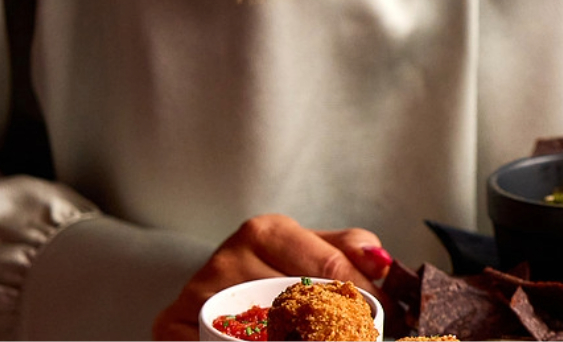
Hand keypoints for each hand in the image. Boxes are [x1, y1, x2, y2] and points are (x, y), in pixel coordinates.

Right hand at [151, 214, 394, 339]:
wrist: (209, 295)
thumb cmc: (268, 271)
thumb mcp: (310, 249)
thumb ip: (348, 249)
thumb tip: (382, 262)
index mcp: (264, 231)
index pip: (329, 265)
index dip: (365, 295)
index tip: (390, 315)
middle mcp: (228, 257)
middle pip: (299, 301)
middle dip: (336, 324)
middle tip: (358, 335)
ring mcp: (198, 294)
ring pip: (264, 331)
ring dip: (296, 339)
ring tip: (321, 338)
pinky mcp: (173, 326)